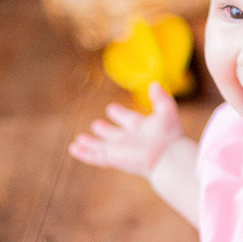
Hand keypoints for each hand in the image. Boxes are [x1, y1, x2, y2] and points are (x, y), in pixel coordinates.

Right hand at [68, 81, 183, 177]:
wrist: (166, 157)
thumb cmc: (168, 136)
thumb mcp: (166, 111)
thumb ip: (160, 98)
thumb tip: (154, 84)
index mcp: (142, 129)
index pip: (129, 120)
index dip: (120, 115)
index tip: (112, 109)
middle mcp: (130, 140)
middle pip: (114, 135)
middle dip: (105, 130)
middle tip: (96, 125)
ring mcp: (120, 150)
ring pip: (102, 147)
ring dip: (91, 143)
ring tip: (79, 139)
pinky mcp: (113, 158)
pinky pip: (95, 156)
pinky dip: (84, 153)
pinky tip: (73, 149)